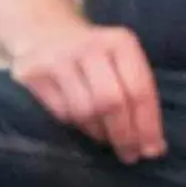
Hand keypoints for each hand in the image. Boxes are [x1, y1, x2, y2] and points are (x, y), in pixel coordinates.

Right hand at [9, 18, 165, 159]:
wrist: (43, 31)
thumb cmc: (94, 55)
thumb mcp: (121, 62)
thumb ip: (138, 96)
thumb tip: (154, 146)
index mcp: (119, 41)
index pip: (139, 89)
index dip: (148, 124)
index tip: (152, 150)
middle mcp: (89, 46)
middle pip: (111, 102)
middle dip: (124, 135)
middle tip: (130, 155)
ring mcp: (57, 59)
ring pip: (84, 111)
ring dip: (100, 133)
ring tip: (107, 138)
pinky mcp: (32, 74)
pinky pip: (62, 113)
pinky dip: (78, 125)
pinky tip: (85, 124)